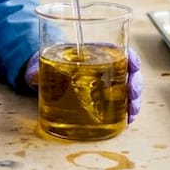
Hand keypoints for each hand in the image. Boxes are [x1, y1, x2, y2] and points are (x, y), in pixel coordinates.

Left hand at [23, 48, 142, 123]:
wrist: (43, 78)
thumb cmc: (46, 65)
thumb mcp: (40, 64)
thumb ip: (36, 69)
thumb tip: (33, 74)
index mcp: (93, 52)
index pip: (118, 49)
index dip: (130, 56)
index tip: (133, 64)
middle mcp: (104, 66)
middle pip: (128, 71)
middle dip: (136, 82)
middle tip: (133, 93)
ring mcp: (105, 84)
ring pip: (128, 88)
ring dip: (134, 100)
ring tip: (132, 111)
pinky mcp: (103, 101)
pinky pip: (120, 104)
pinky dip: (126, 112)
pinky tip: (128, 119)